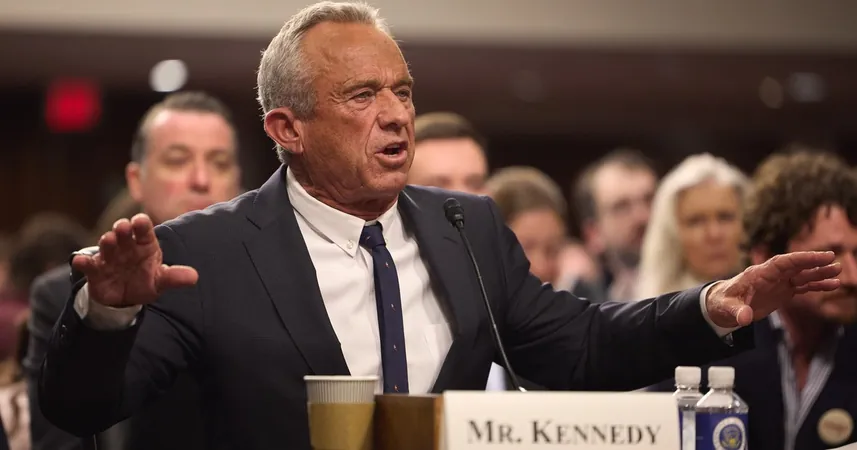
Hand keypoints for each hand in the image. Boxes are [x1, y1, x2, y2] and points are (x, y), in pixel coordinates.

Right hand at [71, 214, 197, 307]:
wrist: (125, 299)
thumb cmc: (146, 281)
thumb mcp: (161, 281)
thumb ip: (174, 277)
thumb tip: (194, 277)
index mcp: (145, 245)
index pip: (144, 230)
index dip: (142, 225)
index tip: (140, 221)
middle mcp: (126, 247)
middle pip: (123, 234)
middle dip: (122, 229)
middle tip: (123, 226)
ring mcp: (110, 257)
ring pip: (106, 245)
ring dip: (107, 241)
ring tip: (108, 240)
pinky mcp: (95, 271)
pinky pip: (88, 264)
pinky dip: (83, 262)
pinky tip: (81, 261)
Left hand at [706, 251, 840, 327]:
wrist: (722, 305)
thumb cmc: (722, 302)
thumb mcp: (726, 307)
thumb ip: (736, 311)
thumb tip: (744, 319)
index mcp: (758, 274)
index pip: (782, 262)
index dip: (800, 259)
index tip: (818, 256)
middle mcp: (770, 275)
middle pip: (795, 266)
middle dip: (813, 263)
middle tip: (833, 260)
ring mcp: (778, 283)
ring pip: (802, 275)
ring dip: (819, 273)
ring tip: (838, 271)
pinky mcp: (783, 291)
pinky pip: (803, 286)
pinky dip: (817, 285)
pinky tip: (832, 284)